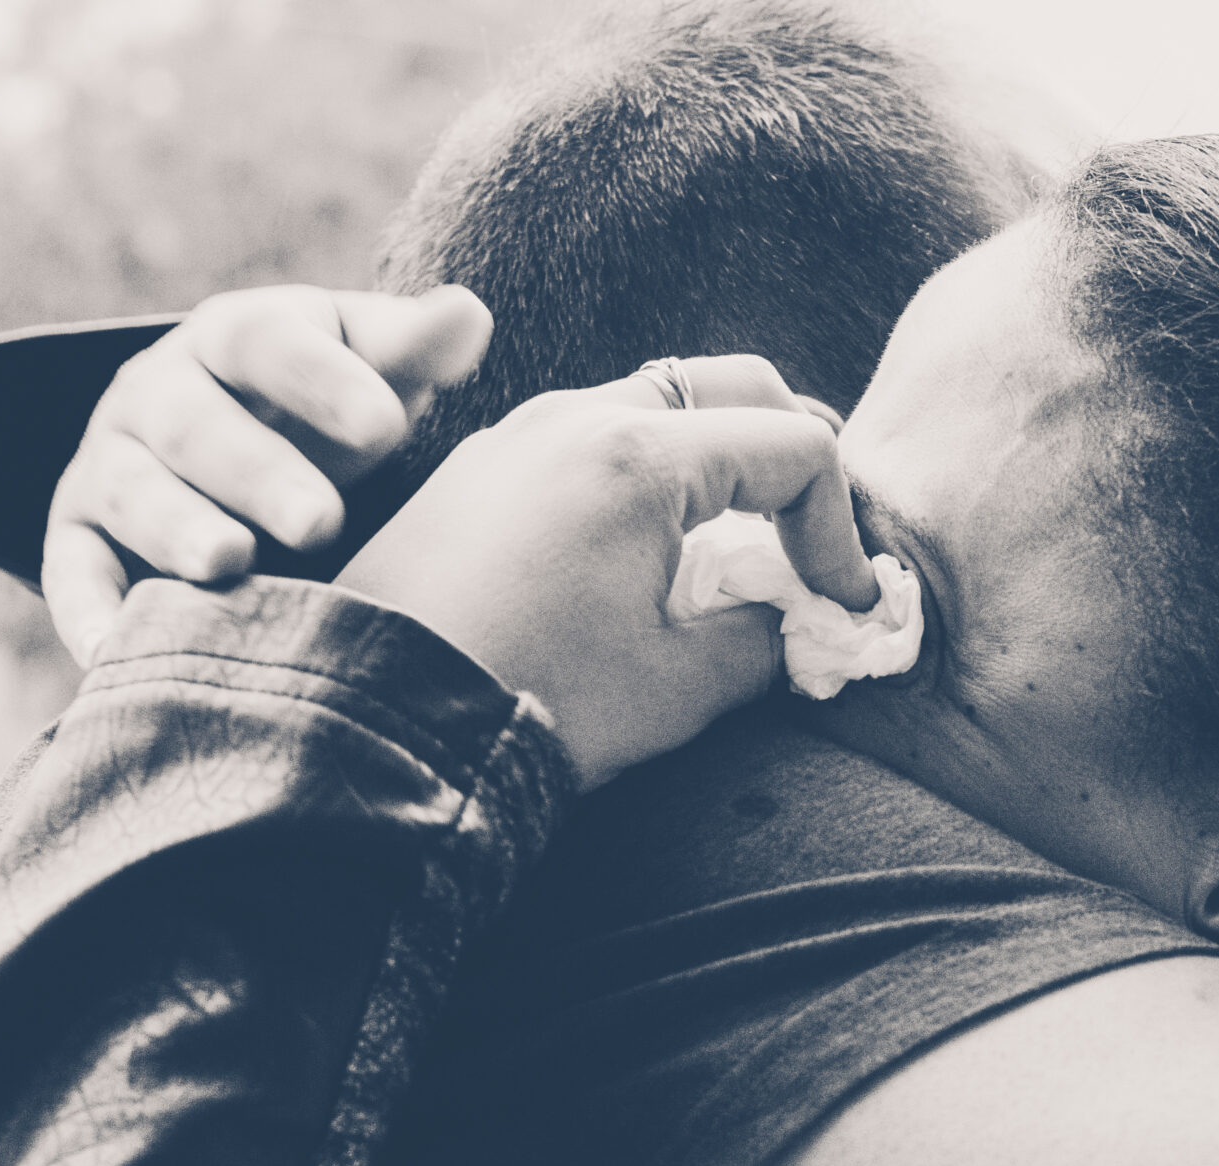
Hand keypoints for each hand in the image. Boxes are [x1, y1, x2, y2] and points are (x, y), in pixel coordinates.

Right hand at [41, 284, 493, 661]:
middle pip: (196, 425)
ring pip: (131, 493)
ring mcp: (110, 465)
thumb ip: (413, 351)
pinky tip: (118, 649)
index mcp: (233, 336)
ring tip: (230, 563)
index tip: (388, 425)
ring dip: (176, 529)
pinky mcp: (77, 538)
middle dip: (256, 472)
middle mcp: (156, 393)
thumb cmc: (321, 412)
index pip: (269, 342)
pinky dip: (85, 611)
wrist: (229, 452)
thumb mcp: (368, 369)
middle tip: (322, 521)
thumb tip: (468, 317)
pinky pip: (71, 572)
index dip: (324, 382)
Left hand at [338, 354, 872, 788]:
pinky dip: (644, 472)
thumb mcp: (677, 688)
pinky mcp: (477, 470)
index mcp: (642, 458)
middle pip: (731, 388)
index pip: (795, 448)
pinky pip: (588, 436)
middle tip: (810, 537)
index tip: (841, 604)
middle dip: (792, 454)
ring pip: (654, 402)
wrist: (377, 724)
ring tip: (734, 545)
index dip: (839, 528)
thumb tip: (795, 627)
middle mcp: (578, 418)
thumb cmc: (532, 703)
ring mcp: (519, 434)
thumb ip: (761, 644)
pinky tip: (646, 552)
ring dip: (715, 459)